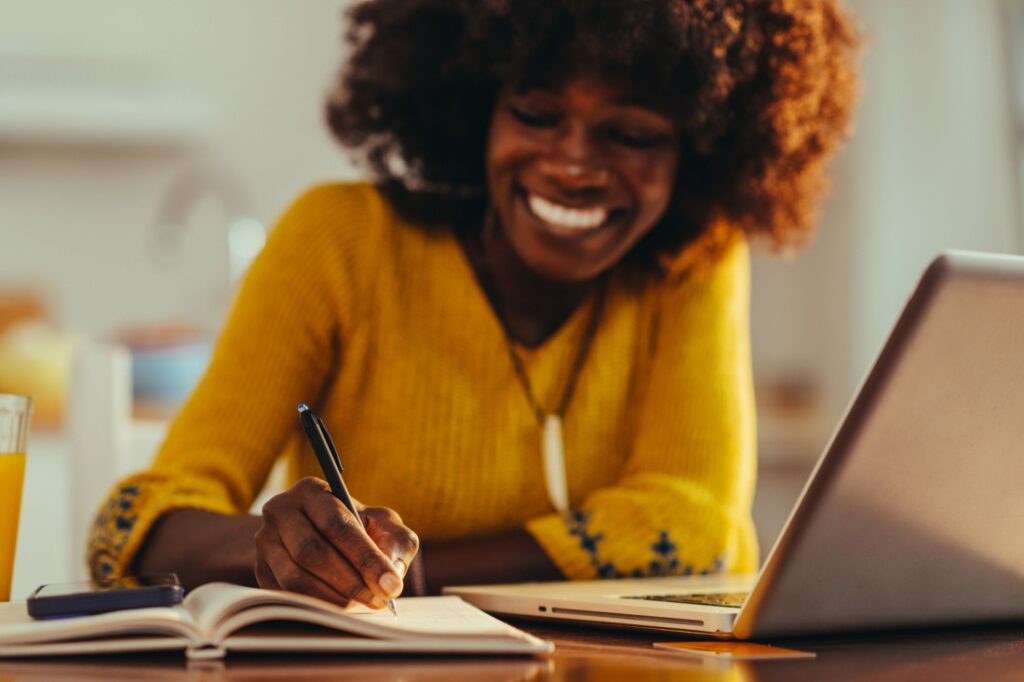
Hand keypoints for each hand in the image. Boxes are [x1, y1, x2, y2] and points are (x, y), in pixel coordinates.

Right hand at [254, 477, 418, 608]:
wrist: (318, 534)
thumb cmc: (358, 527)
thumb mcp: (382, 523)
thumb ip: (395, 540)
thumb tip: (392, 572)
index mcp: (311, 491)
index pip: (338, 525)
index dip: (366, 558)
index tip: (390, 585)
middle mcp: (280, 510)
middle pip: (313, 552)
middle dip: (351, 582)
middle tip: (378, 600)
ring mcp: (264, 541)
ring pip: (296, 578)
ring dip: (333, 597)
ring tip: (361, 603)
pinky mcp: (260, 569)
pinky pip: (285, 594)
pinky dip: (316, 604)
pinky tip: (339, 605)